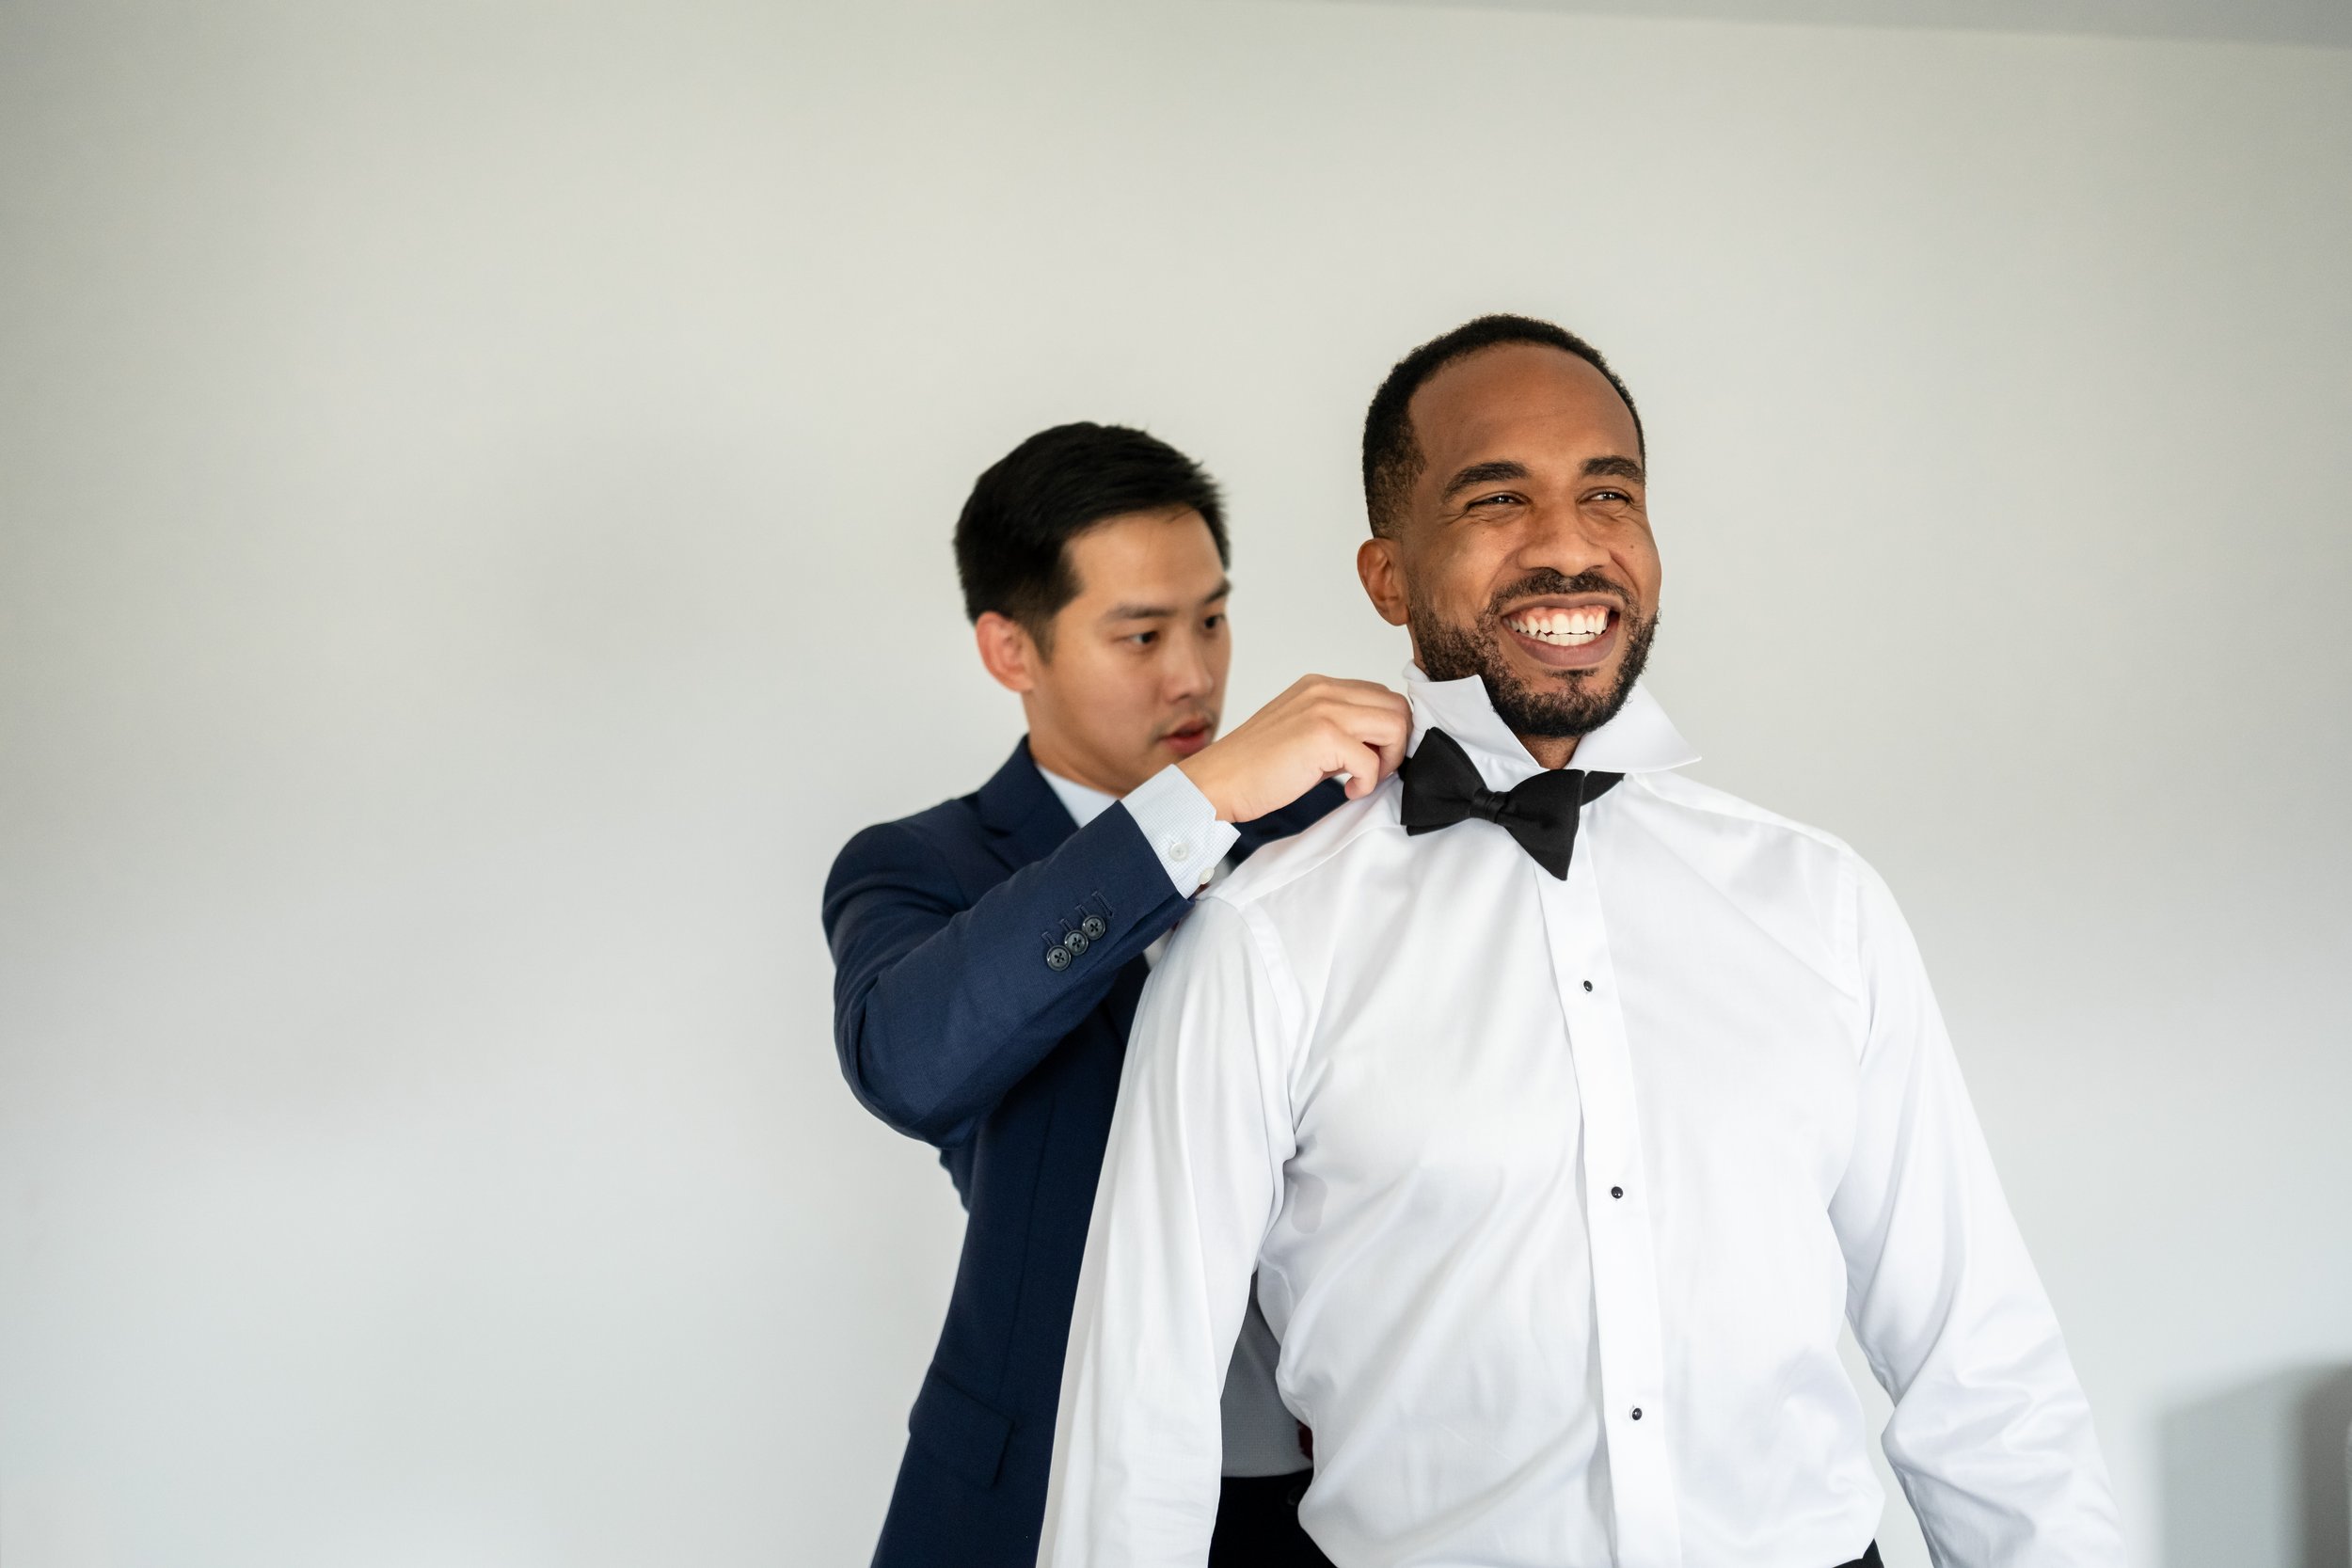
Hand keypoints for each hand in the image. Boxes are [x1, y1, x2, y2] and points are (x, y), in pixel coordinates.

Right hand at [1178, 675, 1410, 822]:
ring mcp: (1324, 710)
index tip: (1374, 757)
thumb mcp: (1302, 734)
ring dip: (1388, 760)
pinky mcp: (1323, 737)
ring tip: (1362, 780)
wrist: (1218, 782)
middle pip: (1397, 707)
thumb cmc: (1254, 767)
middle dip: (1397, 744)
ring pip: (1395, 726)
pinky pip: (1372, 761)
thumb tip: (1377, 745)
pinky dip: (1367, 782)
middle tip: (1374, 771)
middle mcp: (1324, 690)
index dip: (1388, 730)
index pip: (1380, 695)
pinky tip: (1347, 790)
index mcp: (1319, 686)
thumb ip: (1338, 729)